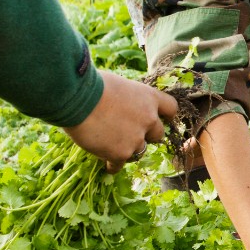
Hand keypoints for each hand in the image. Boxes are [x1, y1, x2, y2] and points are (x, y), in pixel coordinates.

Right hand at [62, 71, 178, 165]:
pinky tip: (106, 163)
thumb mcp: (119, 85)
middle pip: (158, 134)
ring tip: (113, 147)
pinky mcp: (121, 154)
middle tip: (130, 134)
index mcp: (149, 98)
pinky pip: (119, 164)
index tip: (159, 118)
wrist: (78, 98)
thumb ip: (128, 98)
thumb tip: (122, 103)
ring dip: (129, 149)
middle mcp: (148, 119)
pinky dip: (113, 164)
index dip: (165, 115)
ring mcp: (136, 138)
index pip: (171, 108)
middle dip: (146, 135)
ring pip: (140, 151)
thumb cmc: (93, 84)